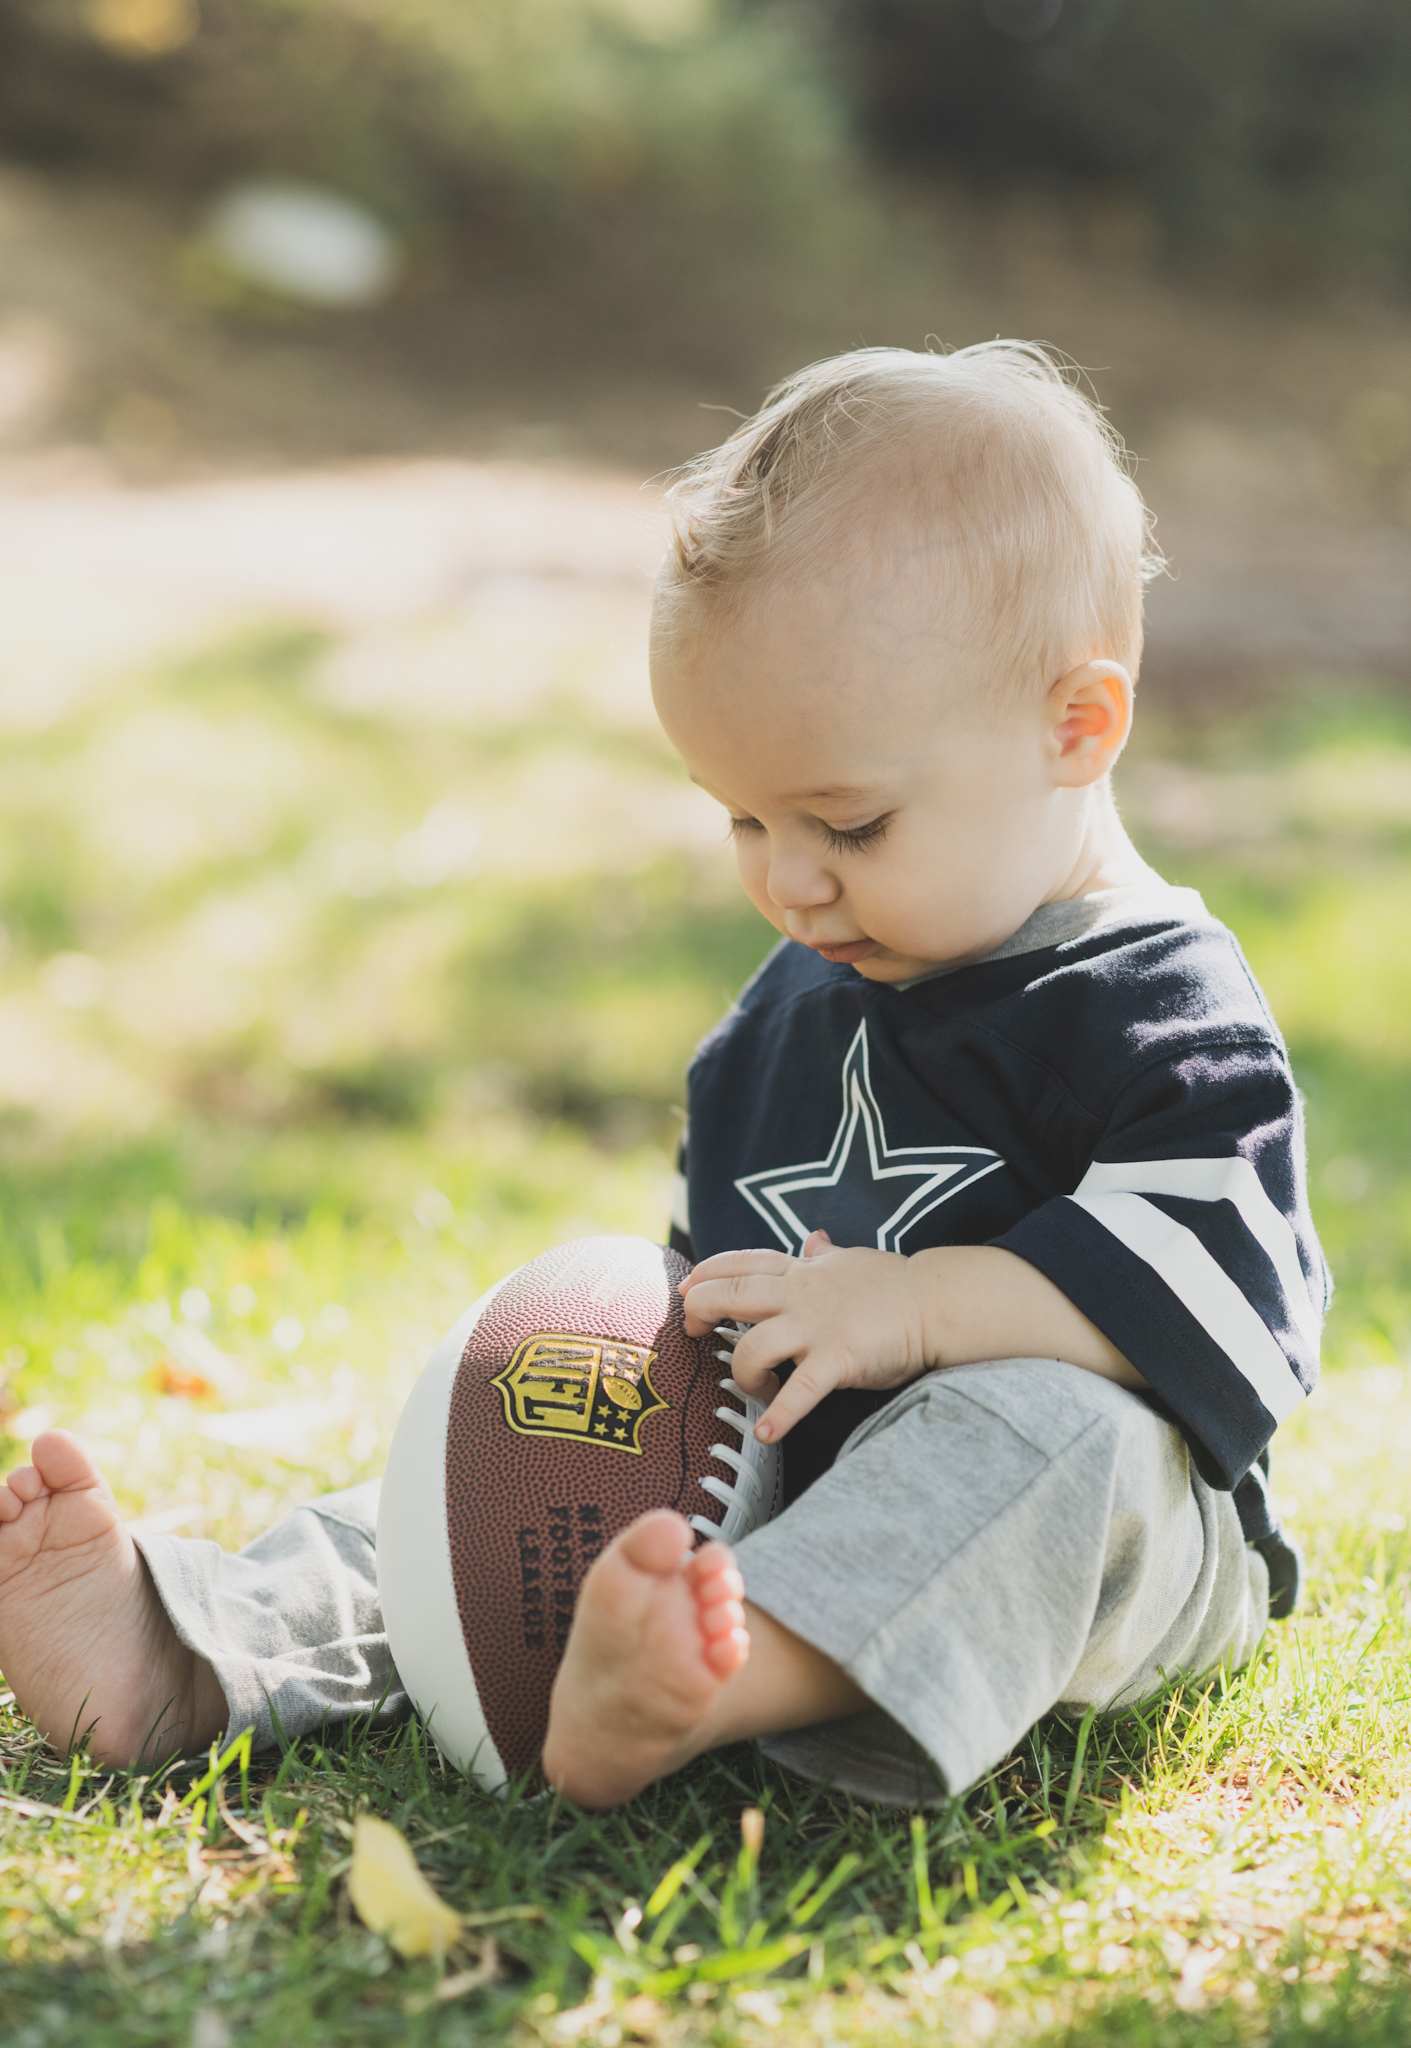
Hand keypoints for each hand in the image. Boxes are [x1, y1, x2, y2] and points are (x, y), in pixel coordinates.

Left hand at [679, 1231, 929, 1442]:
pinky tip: (766, 1434)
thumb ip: (823, 1255)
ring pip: (754, 1346)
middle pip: (731, 1295)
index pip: (742, 1263)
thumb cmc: (894, 1285)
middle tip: (694, 1331)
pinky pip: (800, 1391)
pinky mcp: (838, 1359)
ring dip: (742, 1374)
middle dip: (701, 1310)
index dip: (708, 1273)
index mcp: (801, 1272)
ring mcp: (817, 1328)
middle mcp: (800, 1296)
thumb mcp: (851, 1260)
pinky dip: (779, 1416)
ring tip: (753, 1390)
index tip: (687, 1286)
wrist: (937, 1302)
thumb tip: (812, 1238)